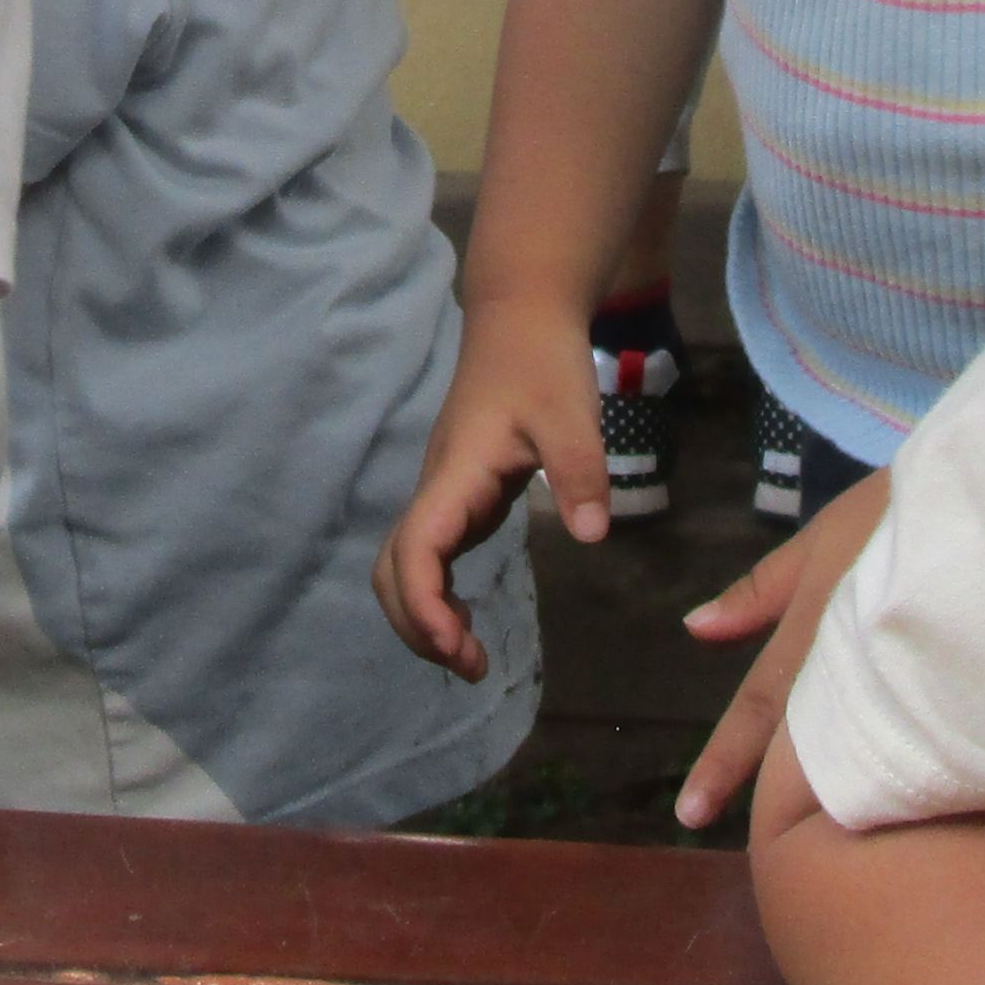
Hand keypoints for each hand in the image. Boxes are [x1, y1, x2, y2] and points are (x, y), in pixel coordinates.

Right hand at [377, 306, 605, 675]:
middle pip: (393, 570)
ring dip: (423, 617)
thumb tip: (592, 535)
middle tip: (473, 666)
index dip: (424, 603)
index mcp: (456, 473)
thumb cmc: (542, 361)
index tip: (455, 646)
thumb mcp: (571, 413)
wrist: (521, 317)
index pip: (417, 547)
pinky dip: (437, 599)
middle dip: (417, 626)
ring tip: (472, 657)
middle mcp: (438, 489)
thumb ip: (580, 472)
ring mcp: (445, 495)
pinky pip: (429, 559)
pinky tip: (470, 621)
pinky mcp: (460, 497)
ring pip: (404, 567)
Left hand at [672, 469, 888, 828]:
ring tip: (831, 840)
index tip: (688, 816)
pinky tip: (912, 802)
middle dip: (787, 798)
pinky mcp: (971, 711)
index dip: (724, 763)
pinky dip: (907, 770)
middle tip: (760, 847)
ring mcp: (914, 699)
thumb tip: (694, 628)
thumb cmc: (905, 512)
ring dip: (845, 791)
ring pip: (864, 758)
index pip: (761, 710)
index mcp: (817, 638)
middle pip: (812, 750)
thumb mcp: (826, 538)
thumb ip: (762, 590)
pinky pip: (922, 752)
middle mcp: (857, 676)